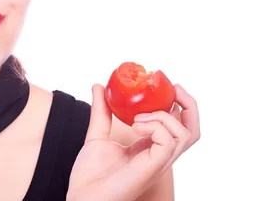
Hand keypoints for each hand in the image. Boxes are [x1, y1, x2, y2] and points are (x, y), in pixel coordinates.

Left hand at [67, 84, 199, 200]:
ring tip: (137, 118)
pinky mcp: (153, 167)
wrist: (82, 197)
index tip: (167, 86)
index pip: (178, 126)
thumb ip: (101, 111)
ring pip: (185, 133)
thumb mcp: (97, 134)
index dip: (178, 104)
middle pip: (193, 130)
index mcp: (150, 148)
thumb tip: (99, 86)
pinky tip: (134, 126)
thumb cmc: (90, 175)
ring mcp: (159, 162)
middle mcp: (159, 155)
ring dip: (163, 116)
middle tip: (174, 89)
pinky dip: (155, 126)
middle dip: (189, 105)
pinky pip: (169, 141)